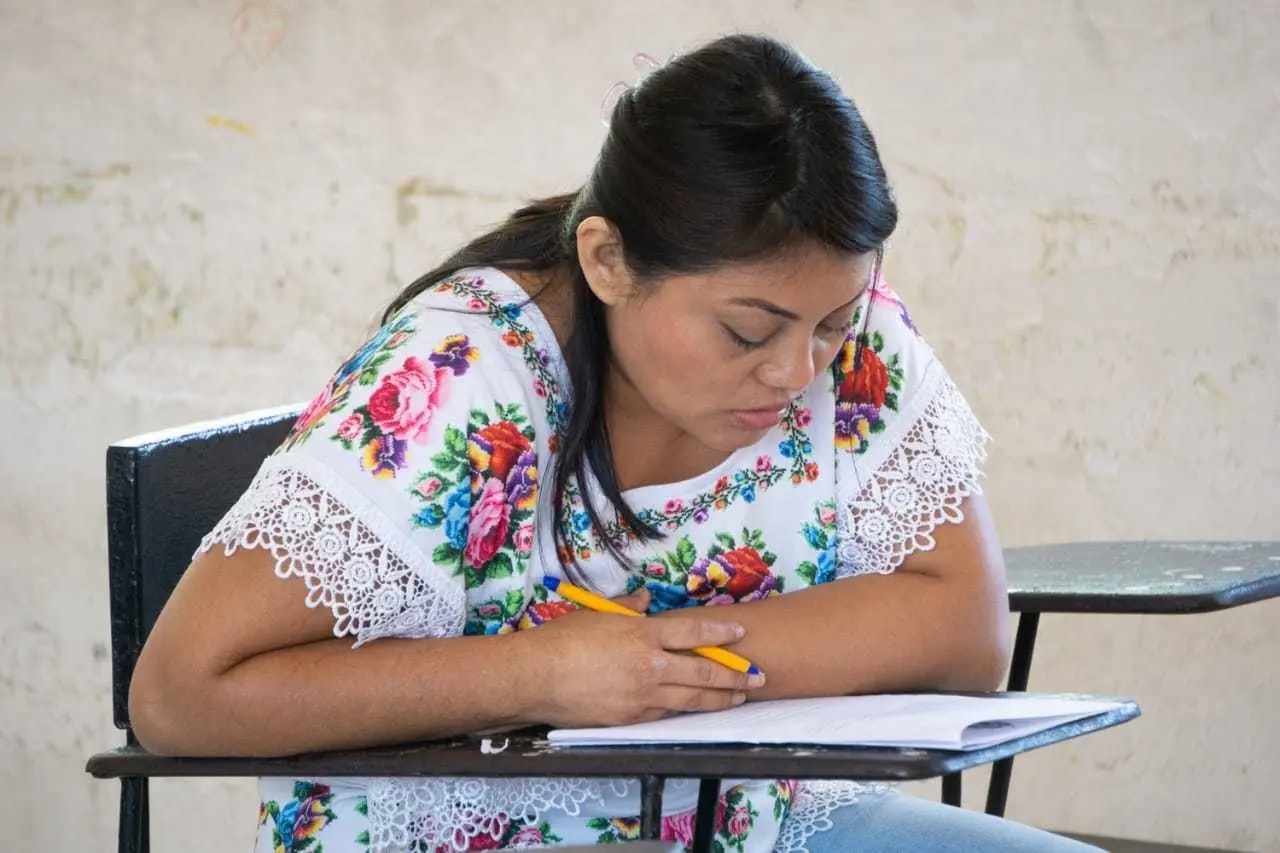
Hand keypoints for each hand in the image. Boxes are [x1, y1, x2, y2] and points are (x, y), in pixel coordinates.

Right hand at [515, 588, 764, 726]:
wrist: (535, 677)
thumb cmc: (562, 640)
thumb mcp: (597, 614)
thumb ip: (627, 608)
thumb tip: (643, 602)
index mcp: (643, 634)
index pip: (694, 632)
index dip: (721, 632)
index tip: (740, 633)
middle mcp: (649, 666)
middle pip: (704, 671)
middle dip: (735, 675)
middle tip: (757, 677)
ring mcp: (642, 696)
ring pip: (691, 698)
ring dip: (719, 698)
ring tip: (737, 698)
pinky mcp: (629, 718)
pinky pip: (665, 714)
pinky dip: (683, 710)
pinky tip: (694, 708)